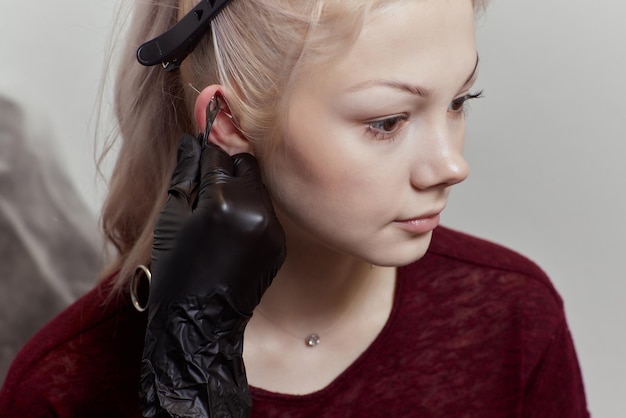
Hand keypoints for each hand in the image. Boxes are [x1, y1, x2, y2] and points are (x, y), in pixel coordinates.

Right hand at [140, 133, 285, 417]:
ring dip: (242, 185)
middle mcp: (256, 211)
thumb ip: (187, 173)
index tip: (211, 118)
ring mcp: (273, 228)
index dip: (212, 140)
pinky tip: (233, 224)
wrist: (200, 319)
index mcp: (224, 202)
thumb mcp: (173, 216)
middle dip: (229, 163)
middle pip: (246, 166)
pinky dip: (252, 208)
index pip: (220, 154)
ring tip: (220, 203)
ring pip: (259, 187)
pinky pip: (268, 211)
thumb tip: (194, 138)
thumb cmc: (177, 271)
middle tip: (212, 168)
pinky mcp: (281, 242)